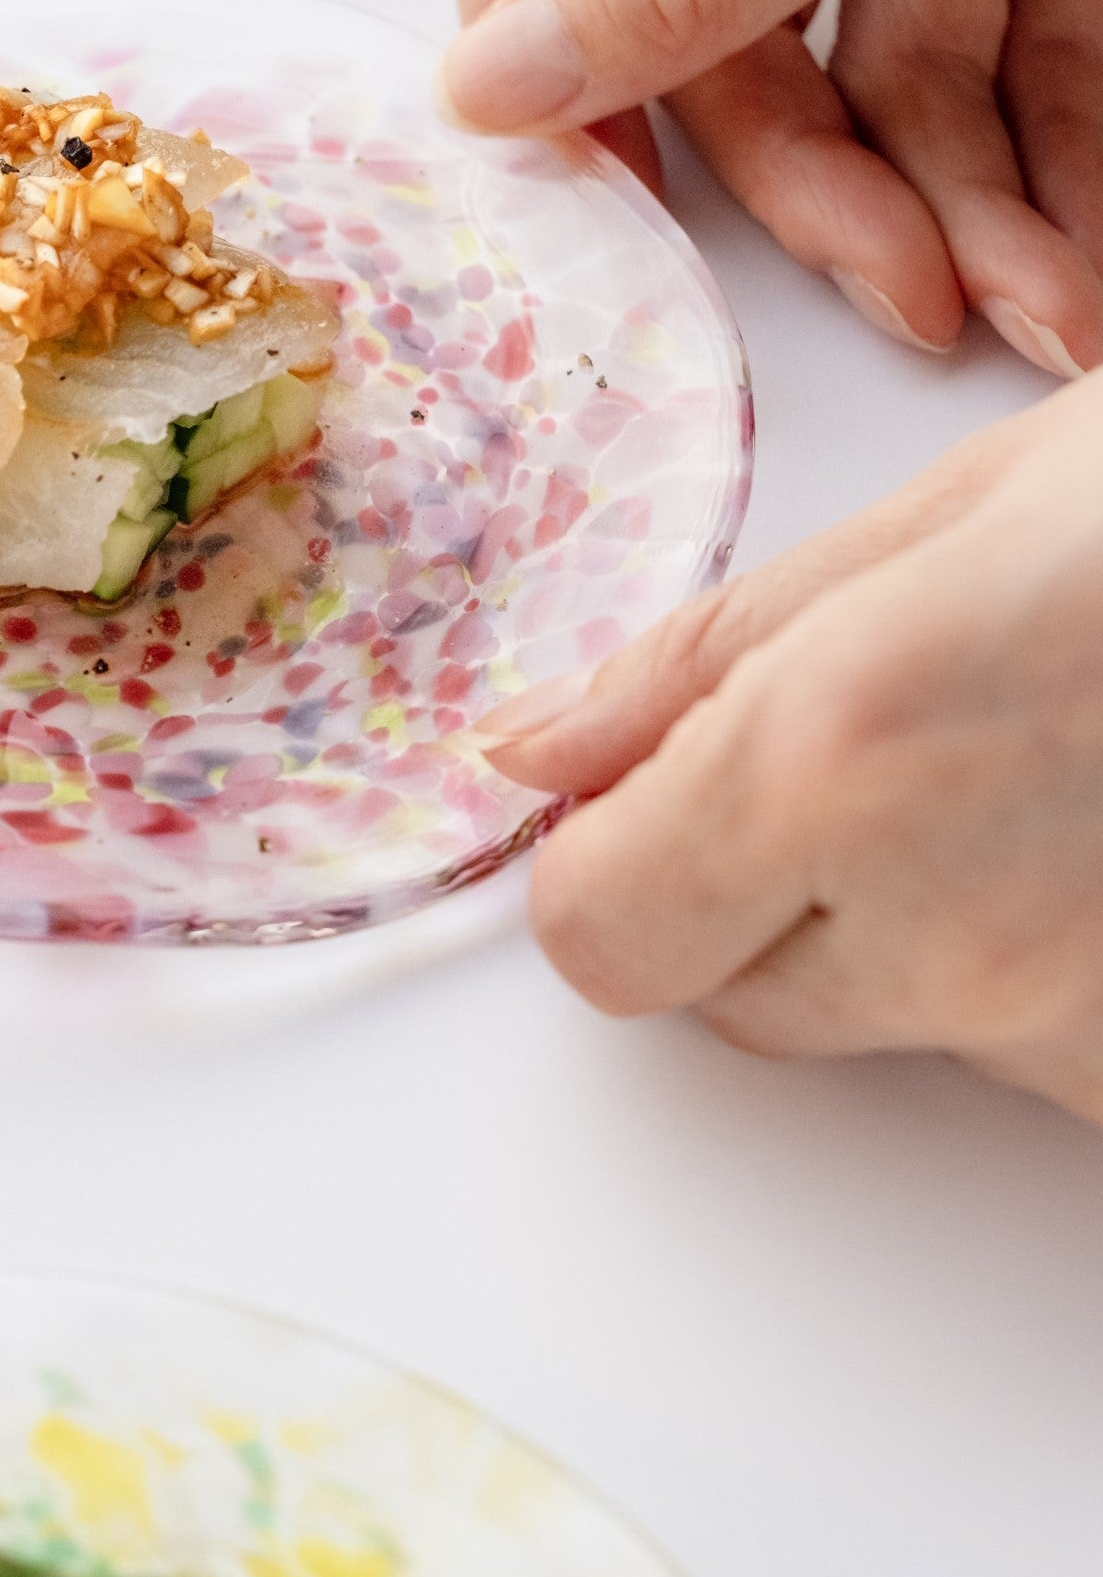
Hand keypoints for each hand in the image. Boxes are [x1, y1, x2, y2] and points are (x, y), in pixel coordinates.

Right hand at [437, 0, 1102, 377]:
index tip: (582, 177)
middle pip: (722, 29)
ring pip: (870, 82)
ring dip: (956, 212)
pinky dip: (1048, 183)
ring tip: (1038, 311)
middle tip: (892, 283)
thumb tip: (480, 86)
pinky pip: (1000, 79)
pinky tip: (1086, 277)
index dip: (535, 35)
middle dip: (825, 176)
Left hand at [471, 369, 1102, 1121]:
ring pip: (885, 1027)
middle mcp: (952, 933)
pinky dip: (1034, 960)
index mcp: (837, 762)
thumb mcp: (927, 525)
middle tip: (874, 754)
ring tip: (1043, 769)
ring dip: (908, 924)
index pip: (596, 935)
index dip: (603, 865)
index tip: (641, 801)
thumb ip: (697, 669)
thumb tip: (530, 756)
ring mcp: (1084, 1032)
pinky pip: (1025, 1051)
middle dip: (743, 894)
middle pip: (725, 999)